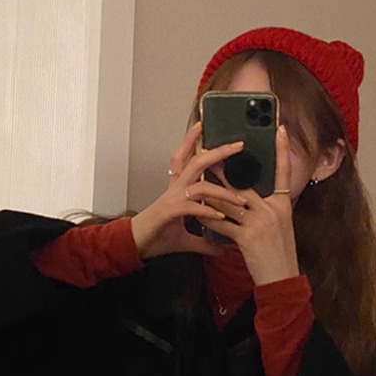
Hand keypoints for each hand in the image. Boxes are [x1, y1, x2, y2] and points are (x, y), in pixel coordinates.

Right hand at [130, 124, 248, 259]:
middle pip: (196, 162)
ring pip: (201, 186)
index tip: (203, 128)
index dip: (191, 141)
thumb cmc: (155, 238)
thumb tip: (220, 247)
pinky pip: (193, 207)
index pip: (184, 159)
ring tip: (240, 200)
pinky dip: (209, 211)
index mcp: (177, 190)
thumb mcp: (186, 240)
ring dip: (223, 192)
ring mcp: (172, 199)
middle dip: (217, 152)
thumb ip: (204, 241)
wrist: (134, 246)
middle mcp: (175, 189)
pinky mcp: (170, 212)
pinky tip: (221, 217)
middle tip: (237, 145)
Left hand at [199, 125, 299, 285]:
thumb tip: (246, 197)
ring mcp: (260, 223)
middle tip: (209, 152)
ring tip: (194, 180)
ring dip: (209, 191)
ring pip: (228, 201)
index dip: (282, 150)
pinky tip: (197, 211)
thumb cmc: (279, 255)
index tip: (278, 129)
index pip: (283, 171)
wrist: (281, 279)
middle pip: (245, 183)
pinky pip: (222, 223)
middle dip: (224, 169)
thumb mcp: (280, 227)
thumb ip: (267, 209)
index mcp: (282, 205)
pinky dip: (208, 217)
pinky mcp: (247, 237)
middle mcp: (272, 210)